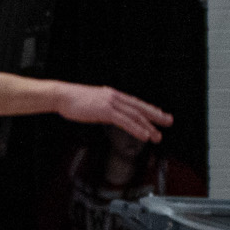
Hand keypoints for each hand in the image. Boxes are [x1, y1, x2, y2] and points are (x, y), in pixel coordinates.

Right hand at [55, 83, 170, 141]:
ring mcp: (110, 103)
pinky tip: (144, 135)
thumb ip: (102, 107)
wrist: (61, 95)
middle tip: (168, 121)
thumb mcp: (91, 102)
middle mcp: (113, 96)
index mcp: (111, 94)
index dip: (148, 108)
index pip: (134, 102)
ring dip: (148, 126)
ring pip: (135, 115)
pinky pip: (125, 121)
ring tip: (157, 135)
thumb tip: (108, 114)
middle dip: (155, 115)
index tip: (159, 113)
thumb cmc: (72, 99)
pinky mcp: (105, 110)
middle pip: (139, 107)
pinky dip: (137, 128)